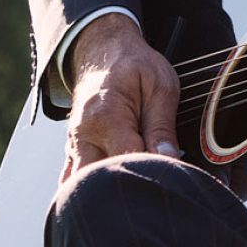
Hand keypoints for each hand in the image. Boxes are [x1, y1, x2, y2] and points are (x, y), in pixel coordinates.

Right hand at [61, 12, 180, 182]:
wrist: (102, 51)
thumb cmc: (134, 66)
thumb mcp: (160, 87)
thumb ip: (162, 126)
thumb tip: (170, 159)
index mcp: (106, 119)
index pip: (128, 161)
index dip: (152, 173)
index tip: (173, 179)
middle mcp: (83, 138)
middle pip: (98, 183)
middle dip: (125, 191)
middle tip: (153, 192)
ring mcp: (74, 148)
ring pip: (81, 188)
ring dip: (108, 194)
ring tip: (136, 193)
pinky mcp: (74, 153)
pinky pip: (76, 182)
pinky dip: (93, 192)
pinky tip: (116, 194)